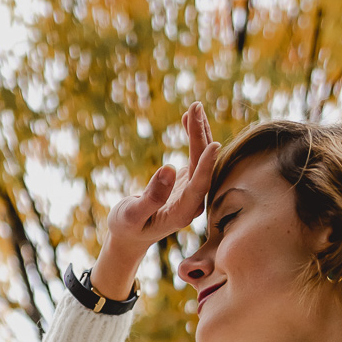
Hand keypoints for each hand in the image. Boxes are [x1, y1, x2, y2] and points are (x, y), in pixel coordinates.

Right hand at [91, 104, 218, 299]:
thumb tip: (169, 169)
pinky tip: (188, 118)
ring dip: (199, 132)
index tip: (214, 144)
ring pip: (201, 158)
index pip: (199, 187)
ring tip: (194, 106)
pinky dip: (193, 137)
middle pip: (202, 166)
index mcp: (182, 213)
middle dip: (200, 136)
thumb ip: (151, 197)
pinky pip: (195, 156)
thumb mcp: (131, 215)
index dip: (206, 166)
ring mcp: (193, 191)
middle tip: (195, 107)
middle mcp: (194, 202)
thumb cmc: (128, 227)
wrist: (131, 235)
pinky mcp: (188, 182)